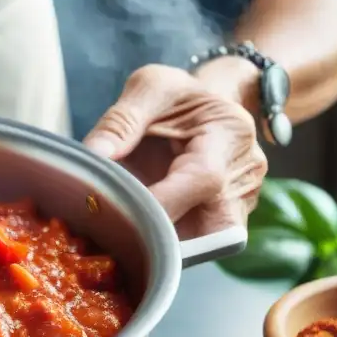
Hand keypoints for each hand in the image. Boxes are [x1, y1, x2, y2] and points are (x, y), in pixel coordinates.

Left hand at [83, 64, 267, 238]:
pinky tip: (131, 232)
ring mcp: (236, 205)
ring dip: (163, 248)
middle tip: (120, 235)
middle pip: (217, 231)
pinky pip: (194, 246)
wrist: (207, 105)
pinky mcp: (219, 222)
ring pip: (204, 246)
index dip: (162, 203)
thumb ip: (122, 120)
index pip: (204, 179)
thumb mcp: (150, 88)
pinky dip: (162, 245)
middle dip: (169, 243)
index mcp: (229, 135)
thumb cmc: (180, 96)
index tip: (118, 210)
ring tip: (121, 234)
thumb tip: (94, 154)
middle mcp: (242, 177)